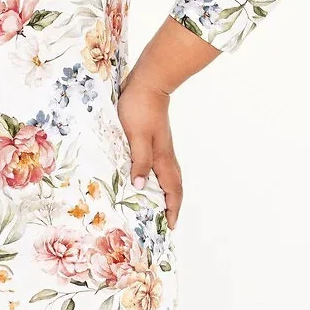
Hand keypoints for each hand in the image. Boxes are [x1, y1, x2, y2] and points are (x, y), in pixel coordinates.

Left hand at [117, 79, 182, 228]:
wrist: (148, 83)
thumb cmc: (140, 108)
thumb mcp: (136, 136)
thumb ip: (139, 161)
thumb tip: (140, 187)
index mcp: (162, 158)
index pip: (172, 190)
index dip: (173, 209)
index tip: (171, 226)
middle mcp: (165, 156)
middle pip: (173, 186)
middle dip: (171, 205)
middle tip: (164, 222)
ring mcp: (161, 148)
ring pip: (167, 176)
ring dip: (164, 193)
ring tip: (155, 206)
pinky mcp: (154, 140)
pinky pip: (158, 166)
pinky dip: (156, 178)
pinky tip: (144, 179)